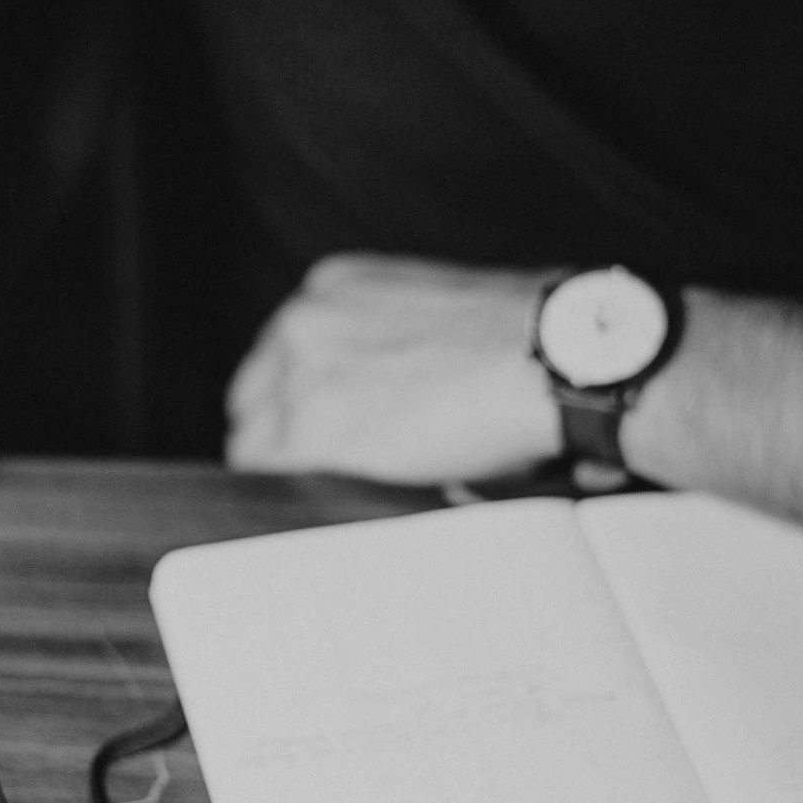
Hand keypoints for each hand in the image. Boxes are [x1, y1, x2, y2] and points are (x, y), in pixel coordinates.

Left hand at [225, 254, 561, 483]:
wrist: (547, 359)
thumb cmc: (519, 343)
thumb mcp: (432, 313)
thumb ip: (383, 343)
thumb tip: (375, 393)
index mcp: (332, 289)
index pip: (278, 362)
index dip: (299, 406)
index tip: (326, 431)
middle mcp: (304, 324)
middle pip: (254, 403)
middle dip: (288, 439)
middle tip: (339, 472)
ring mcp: (300, 378)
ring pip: (254, 448)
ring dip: (295, 474)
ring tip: (345, 498)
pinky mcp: (311, 432)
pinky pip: (270, 484)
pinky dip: (297, 504)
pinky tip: (334, 514)